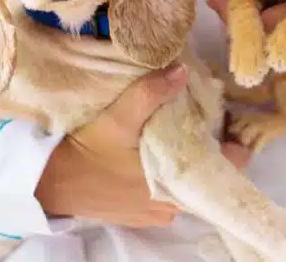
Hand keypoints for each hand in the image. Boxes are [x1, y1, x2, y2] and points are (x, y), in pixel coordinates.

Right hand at [36, 64, 251, 226]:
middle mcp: (175, 206)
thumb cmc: (87, 152)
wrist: (51, 185)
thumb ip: (150, 94)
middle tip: (203, 114)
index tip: (228, 115)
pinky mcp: (144, 214)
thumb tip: (182, 71)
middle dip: (210, 144)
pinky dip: (170, 171)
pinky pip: (170, 191)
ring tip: (182, 128)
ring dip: (189, 157)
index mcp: (178, 184)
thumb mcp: (118, 117)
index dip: (235, 139)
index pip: (232, 165)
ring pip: (190, 182)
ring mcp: (159, 213)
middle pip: (210, 172)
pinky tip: (158, 149)